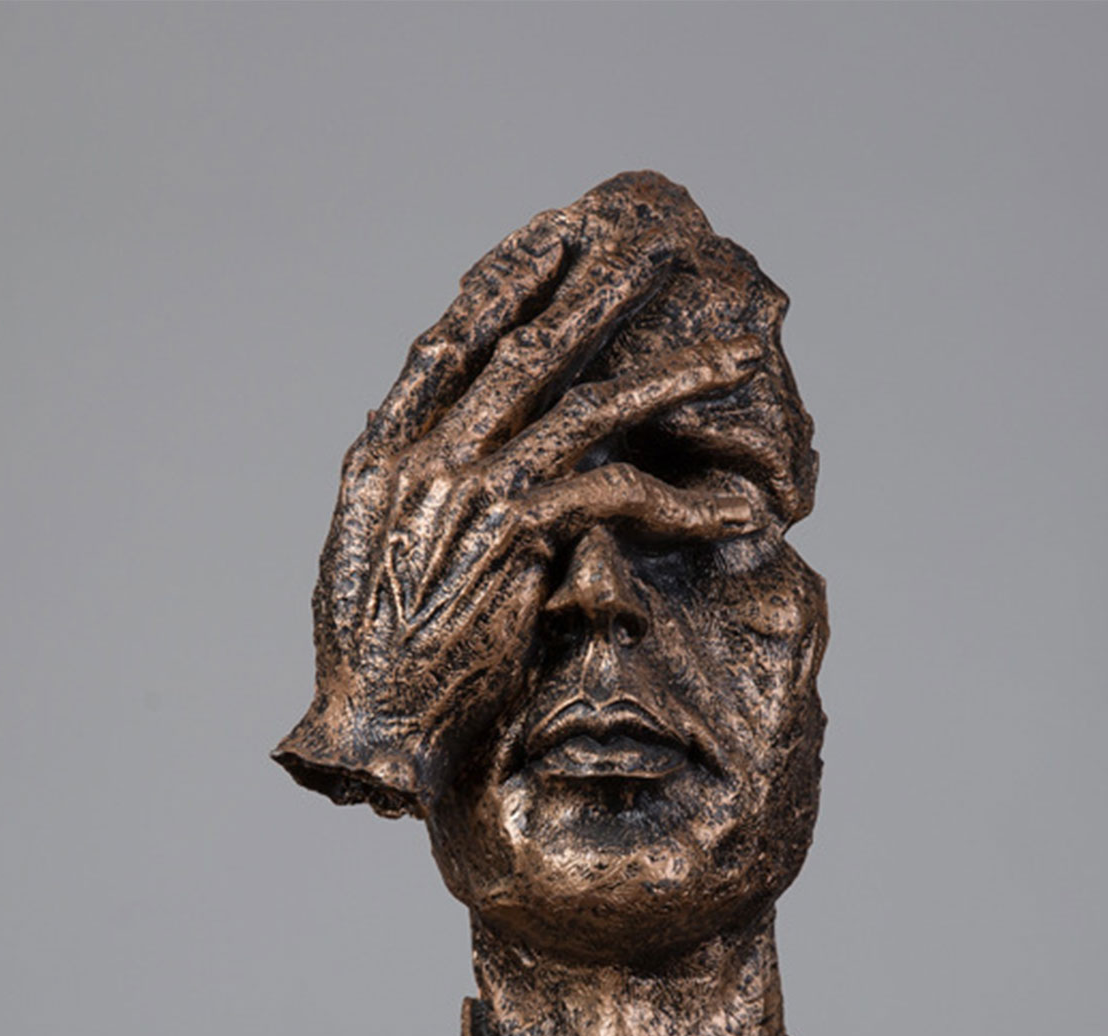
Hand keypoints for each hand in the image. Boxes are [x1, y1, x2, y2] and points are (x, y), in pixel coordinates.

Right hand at [277, 209, 764, 814]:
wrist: (371, 727)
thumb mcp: (376, 556)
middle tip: (661, 249)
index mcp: (385, 454)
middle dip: (601, 292)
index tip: (556, 236)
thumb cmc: (377, 660)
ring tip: (737, 359)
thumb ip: (413, 492)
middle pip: (525, 348)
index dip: (506, 281)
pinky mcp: (513, 538)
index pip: (451, 340)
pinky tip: (734, 510)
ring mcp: (469, 491)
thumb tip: (433, 444)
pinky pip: (615, 497)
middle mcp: (424, 456)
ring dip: (672, 380)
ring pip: (587, 409)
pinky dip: (681, 505)